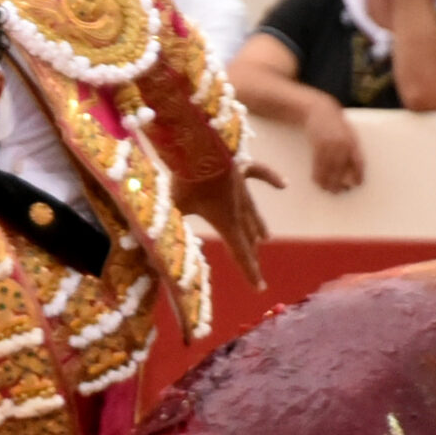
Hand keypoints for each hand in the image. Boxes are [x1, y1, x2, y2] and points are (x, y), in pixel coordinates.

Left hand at [180, 158, 283, 287]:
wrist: (200, 145)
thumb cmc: (186, 179)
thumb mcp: (174, 208)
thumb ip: (169, 228)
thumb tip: (152, 249)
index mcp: (227, 224)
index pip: (241, 255)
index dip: (250, 274)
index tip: (260, 289)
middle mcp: (239, 210)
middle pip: (247, 237)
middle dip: (250, 254)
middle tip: (254, 266)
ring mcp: (243, 189)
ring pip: (253, 213)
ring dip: (257, 227)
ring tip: (263, 239)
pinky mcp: (241, 169)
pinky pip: (260, 175)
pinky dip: (271, 179)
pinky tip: (283, 185)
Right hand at [303, 100, 363, 192]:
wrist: (319, 110)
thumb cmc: (335, 123)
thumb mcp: (347, 133)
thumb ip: (351, 148)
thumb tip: (352, 168)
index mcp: (353, 142)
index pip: (359, 162)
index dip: (359, 174)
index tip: (357, 184)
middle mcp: (343, 144)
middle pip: (342, 169)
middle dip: (340, 183)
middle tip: (338, 192)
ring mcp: (329, 144)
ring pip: (329, 169)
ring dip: (327, 182)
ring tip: (327, 190)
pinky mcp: (318, 145)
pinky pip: (318, 165)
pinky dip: (318, 175)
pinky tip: (318, 181)